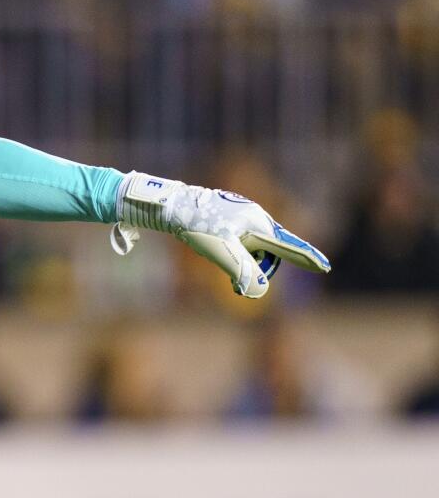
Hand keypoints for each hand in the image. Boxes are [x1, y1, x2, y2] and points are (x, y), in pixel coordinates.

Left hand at [111, 172, 329, 297]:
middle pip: (270, 251)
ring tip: (224, 269)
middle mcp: (256, 218)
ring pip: (255, 247)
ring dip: (245, 263)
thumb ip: (242, 271)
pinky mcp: (230, 217)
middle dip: (258, 270)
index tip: (325, 267)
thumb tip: (259, 292)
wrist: (172, 205)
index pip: (289, 246)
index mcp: (259, 224)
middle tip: (235, 288)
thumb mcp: (221, 252)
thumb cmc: (197, 226)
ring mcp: (243, 216)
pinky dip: (236, 254)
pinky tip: (218, 249)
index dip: (307, 259)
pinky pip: (243, 240)